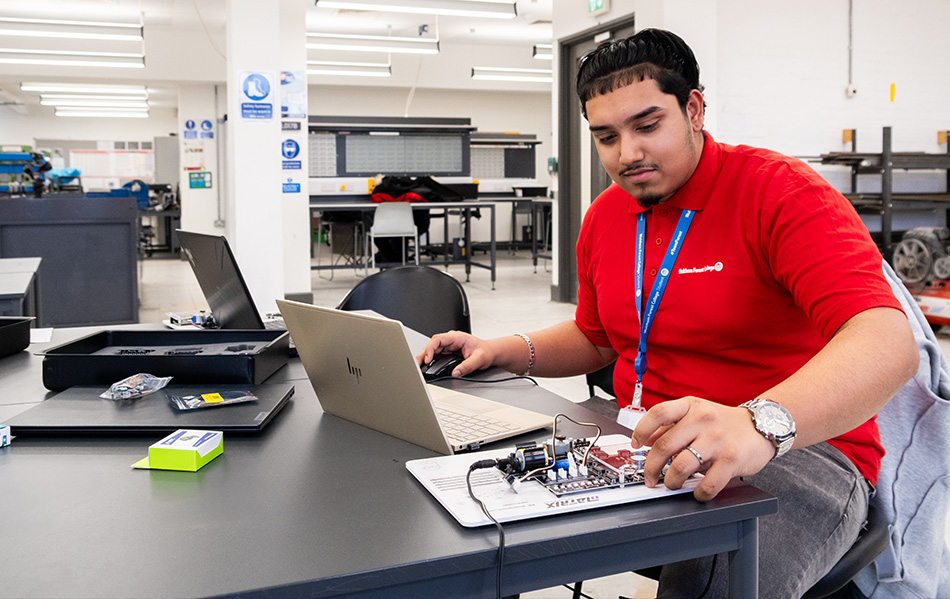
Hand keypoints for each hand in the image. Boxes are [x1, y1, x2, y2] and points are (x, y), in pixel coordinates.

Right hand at [415, 331, 494, 377]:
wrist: (491, 352)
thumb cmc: (486, 352)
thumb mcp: (479, 359)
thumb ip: (467, 366)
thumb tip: (455, 372)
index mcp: (457, 337)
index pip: (438, 340)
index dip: (430, 349)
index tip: (427, 359)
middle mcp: (451, 340)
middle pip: (432, 345)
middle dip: (424, 354)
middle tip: (418, 365)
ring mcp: (449, 346)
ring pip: (432, 350)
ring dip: (425, 357)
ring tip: (419, 366)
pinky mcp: (448, 352)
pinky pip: (436, 355)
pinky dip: (430, 360)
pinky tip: (426, 366)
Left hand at [631, 396, 776, 500]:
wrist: (763, 426)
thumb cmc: (725, 423)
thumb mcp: (696, 414)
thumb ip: (671, 425)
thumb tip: (645, 440)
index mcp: (690, 406)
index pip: (657, 414)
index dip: (640, 431)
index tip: (635, 446)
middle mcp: (702, 420)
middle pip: (664, 445)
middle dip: (651, 467)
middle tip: (650, 478)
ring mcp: (717, 440)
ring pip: (681, 466)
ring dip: (671, 481)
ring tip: (673, 484)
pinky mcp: (731, 459)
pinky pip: (707, 483)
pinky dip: (698, 493)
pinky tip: (698, 491)